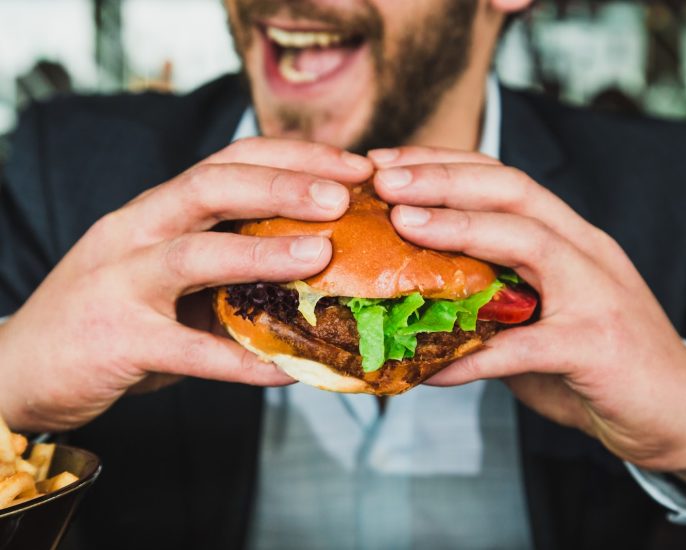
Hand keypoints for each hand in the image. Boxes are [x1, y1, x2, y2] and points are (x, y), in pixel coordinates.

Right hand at [0, 138, 372, 431]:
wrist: (20, 365)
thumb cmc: (109, 313)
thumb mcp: (164, 274)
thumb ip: (223, 267)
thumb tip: (309, 272)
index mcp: (156, 210)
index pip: (228, 162)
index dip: (292, 158)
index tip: (351, 166)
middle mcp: (135, 231)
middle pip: (211, 186)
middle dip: (282, 185)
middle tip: (344, 195)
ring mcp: (120, 283)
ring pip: (193, 255)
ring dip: (262, 252)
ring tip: (321, 255)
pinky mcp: (117, 340)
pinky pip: (189, 352)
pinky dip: (242, 362)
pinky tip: (289, 369)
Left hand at [370, 146, 685, 472]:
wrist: (676, 410)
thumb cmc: (596, 359)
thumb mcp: (538, 313)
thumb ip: (490, 298)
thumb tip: (416, 297)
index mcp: (566, 236)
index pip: (501, 179)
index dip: (443, 164)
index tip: (387, 165)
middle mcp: (583, 250)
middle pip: (512, 190)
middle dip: (443, 177)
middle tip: (383, 178)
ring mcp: (596, 292)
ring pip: (527, 240)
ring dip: (459, 227)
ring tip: (402, 224)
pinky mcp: (597, 345)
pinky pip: (523, 346)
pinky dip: (473, 354)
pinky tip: (429, 366)